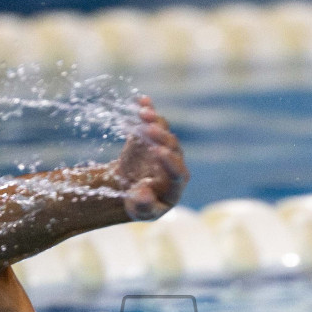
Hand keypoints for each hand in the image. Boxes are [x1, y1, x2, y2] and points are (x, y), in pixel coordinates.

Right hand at [113, 96, 188, 220]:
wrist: (133, 188)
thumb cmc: (142, 205)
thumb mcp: (141, 210)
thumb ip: (143, 204)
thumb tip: (142, 194)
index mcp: (176, 182)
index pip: (178, 171)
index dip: (169, 162)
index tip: (157, 152)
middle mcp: (174, 161)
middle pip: (172, 147)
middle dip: (161, 138)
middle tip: (150, 129)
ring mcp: (164, 146)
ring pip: (163, 131)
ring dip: (154, 121)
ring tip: (143, 113)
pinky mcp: (153, 136)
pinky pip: (153, 121)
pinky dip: (148, 111)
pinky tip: (142, 100)